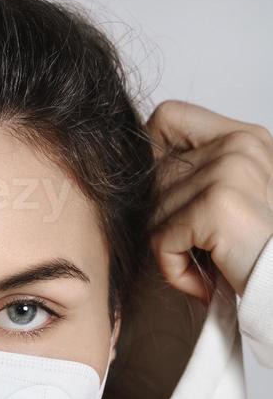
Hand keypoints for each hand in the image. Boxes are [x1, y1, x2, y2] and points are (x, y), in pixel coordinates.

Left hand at [146, 99, 272, 301]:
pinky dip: (174, 270)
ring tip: (208, 265)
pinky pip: (160, 240)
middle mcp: (237, 145)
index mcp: (244, 137)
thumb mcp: (231, 201)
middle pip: (153, 176)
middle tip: (198, 248)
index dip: (152, 158)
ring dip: (172, 252)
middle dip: (165, 222)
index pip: (167, 117)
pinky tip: (204, 281)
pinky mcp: (216, 205)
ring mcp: (228, 171)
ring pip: (153, 212)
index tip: (167, 200)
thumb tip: (141, 174)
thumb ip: (197, 176)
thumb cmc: (257, 256)